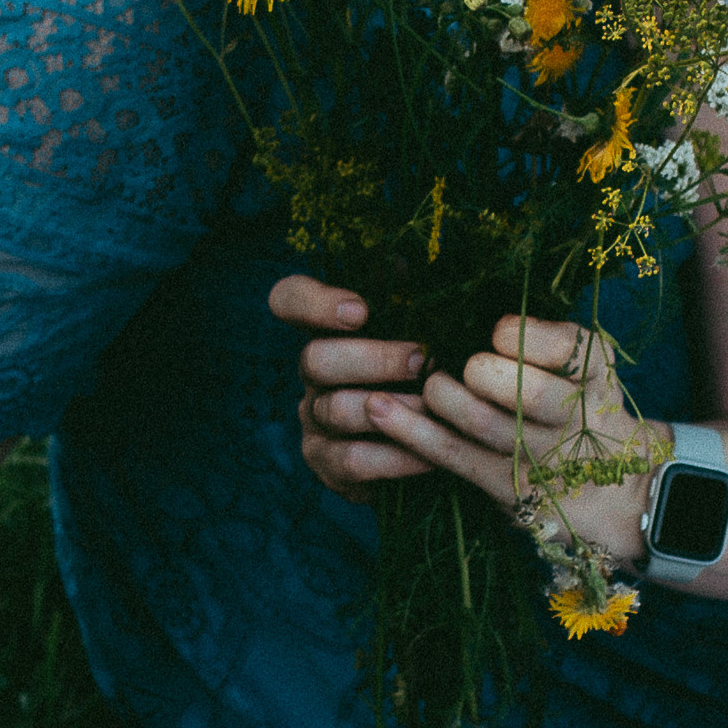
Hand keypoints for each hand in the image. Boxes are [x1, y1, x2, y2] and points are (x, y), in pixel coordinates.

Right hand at [269, 272, 431, 503]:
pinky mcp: (328, 466)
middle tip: (421, 360)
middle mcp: (312, 375)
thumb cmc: (432, 377)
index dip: (314, 302)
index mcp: (329, 332)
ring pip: (334, 410)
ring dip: (390, 408)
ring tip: (435, 408)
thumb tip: (405, 261)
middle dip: (372, 359)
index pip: (290, 300)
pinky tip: (430, 454)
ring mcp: (315, 422)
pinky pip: (352, 460)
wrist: (437, 449)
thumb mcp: (428, 331)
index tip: (361, 310)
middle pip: (314, 359)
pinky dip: (394, 457)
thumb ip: (415, 298)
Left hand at [347, 314, 670, 559]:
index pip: (569, 347)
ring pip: (485, 424)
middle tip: (468, 365)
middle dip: (487, 372)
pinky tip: (380, 410)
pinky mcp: (506, 487)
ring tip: (428, 382)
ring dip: (444, 398)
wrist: (608, 487)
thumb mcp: (578, 360)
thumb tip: (452, 278)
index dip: (527, 338)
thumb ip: (537, 329)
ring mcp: (540, 456)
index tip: (498, 332)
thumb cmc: (572, 398)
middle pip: (532, 393)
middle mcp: (574, 415)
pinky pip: (454, 455)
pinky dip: (413, 431)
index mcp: (595, 371)